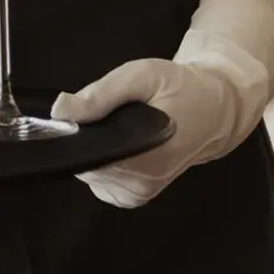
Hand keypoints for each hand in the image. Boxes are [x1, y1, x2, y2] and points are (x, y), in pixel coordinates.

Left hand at [51, 39, 269, 207]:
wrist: (214, 109)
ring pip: (90, 174)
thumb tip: (59, 110)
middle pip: (84, 165)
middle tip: (110, 115)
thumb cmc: (180, 88)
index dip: (73, 137)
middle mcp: (144, 182)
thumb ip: (100, 95)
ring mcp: (141, 193)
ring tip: (120, 128)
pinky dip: (102, 162)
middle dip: (86, 139)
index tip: (79, 117)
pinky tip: (119, 145)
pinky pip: (100, 181)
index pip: (86, 159)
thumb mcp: (141, 76)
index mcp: (148, 155)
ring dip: (94, 150)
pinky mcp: (136, 197)